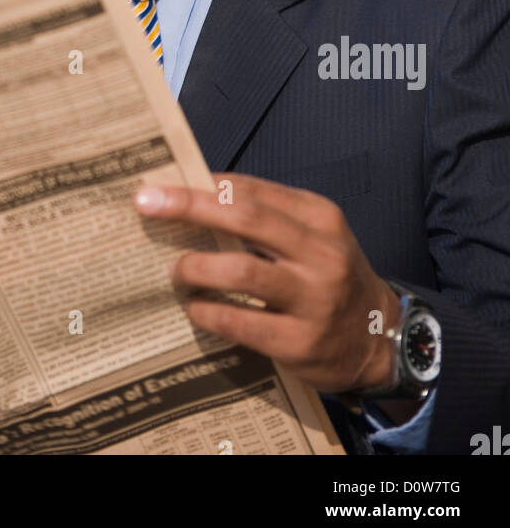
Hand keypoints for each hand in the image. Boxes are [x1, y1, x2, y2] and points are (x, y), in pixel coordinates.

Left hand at [134, 171, 402, 396]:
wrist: (380, 338)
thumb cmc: (329, 276)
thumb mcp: (313, 235)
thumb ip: (266, 216)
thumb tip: (196, 194)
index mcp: (319, 216)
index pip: (251, 191)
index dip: (202, 186)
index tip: (161, 185)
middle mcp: (320, 254)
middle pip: (245, 218)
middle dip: (189, 207)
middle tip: (147, 204)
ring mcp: (313, 300)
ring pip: (240, 272)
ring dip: (195, 268)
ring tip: (175, 269)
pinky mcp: (300, 342)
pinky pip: (241, 323)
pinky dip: (208, 312)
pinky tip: (195, 308)